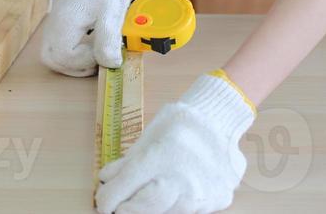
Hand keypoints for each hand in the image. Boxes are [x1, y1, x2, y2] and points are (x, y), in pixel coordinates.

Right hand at [39, 0, 137, 75]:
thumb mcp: (113, 13)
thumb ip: (108, 41)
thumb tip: (109, 64)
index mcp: (65, 18)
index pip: (61, 55)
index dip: (82, 62)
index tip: (101, 55)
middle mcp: (56, 15)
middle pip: (51, 55)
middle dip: (73, 65)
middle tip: (95, 60)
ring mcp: (57, 11)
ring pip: (54, 46)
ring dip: (74, 56)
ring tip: (95, 50)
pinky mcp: (63, 9)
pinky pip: (60, 34)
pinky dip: (74, 44)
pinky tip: (92, 37)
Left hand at [96, 71, 255, 213]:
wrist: (222, 120)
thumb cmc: (182, 123)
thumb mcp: (151, 134)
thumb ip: (129, 160)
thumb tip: (106, 178)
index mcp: (159, 157)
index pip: (124, 187)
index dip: (107, 199)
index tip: (103, 202)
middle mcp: (180, 179)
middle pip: (144, 208)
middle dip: (128, 209)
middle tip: (120, 207)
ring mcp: (201, 193)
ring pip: (168, 212)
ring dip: (153, 207)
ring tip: (149, 193)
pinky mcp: (216, 201)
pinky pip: (189, 210)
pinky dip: (175, 204)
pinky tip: (173, 192)